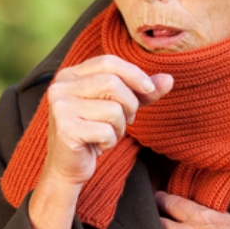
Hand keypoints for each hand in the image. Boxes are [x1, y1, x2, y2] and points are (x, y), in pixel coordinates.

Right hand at [43, 55, 172, 184]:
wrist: (68, 166)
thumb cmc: (94, 131)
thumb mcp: (120, 106)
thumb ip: (142, 92)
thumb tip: (169, 79)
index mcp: (70, 75)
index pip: (108, 61)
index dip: (133, 73)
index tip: (149, 89)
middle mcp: (60, 87)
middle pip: (112, 83)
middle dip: (130, 103)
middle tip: (127, 119)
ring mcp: (60, 108)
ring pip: (112, 108)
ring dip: (120, 126)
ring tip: (109, 133)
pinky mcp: (66, 129)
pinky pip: (106, 131)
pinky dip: (110, 141)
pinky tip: (99, 145)